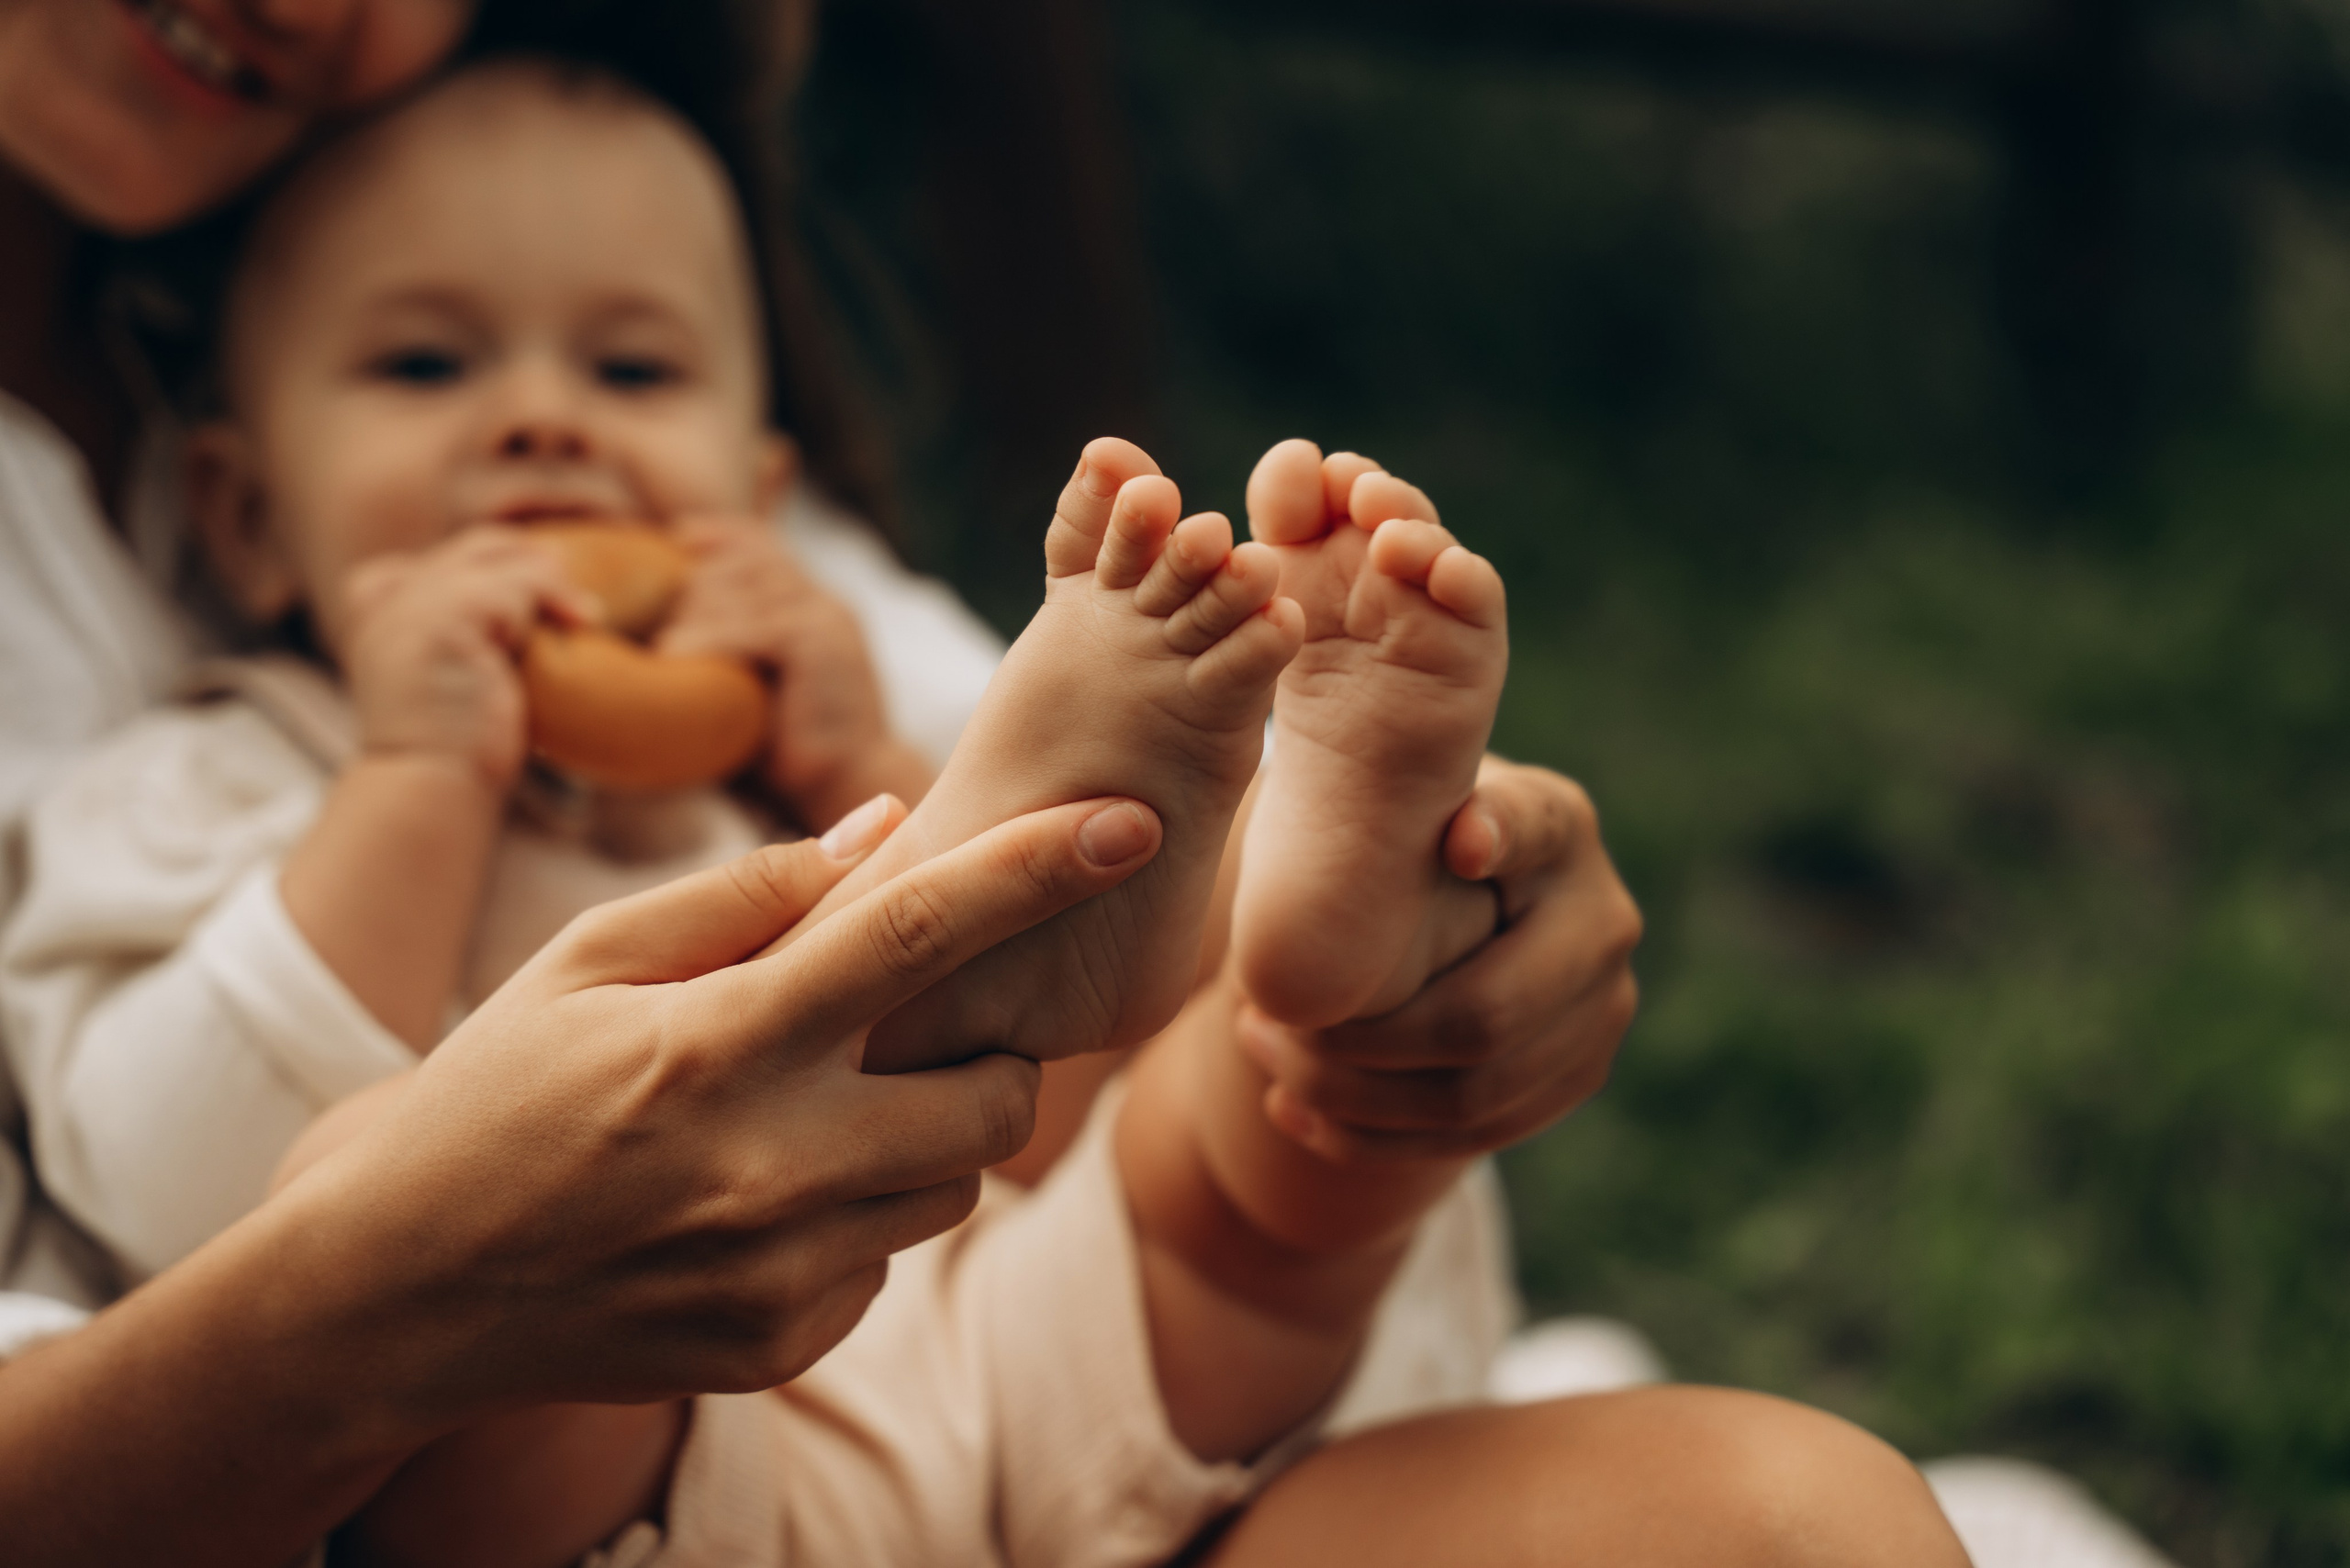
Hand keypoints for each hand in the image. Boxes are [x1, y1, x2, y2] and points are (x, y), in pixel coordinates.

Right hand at [278, 790, 1163, 1418]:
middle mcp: (770, 1166)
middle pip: (996, 1094)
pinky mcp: (781, 1346)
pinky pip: (885, 1266)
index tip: (1127, 823)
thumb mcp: (589, 961)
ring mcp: (781, 1272)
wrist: (394, 1293)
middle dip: (994, 1052)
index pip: (917, 936)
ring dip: (919, 1136)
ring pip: (951, 1186)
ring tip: (806, 1120)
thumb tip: (890, 826)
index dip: (1036, 870)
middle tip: (920, 1034)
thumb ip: (748, 895)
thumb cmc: (493, 1095)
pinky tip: (756, 1206)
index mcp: (719, 1044)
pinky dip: (854, 1223)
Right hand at [341, 527, 583, 790]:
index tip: (542, 603)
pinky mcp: (445, 617)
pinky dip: (556, 598)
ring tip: (583, 615)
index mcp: (379, 610)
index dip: (499, 568)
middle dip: (531, 564)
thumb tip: (528, 610)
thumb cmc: (454, 750)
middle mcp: (389, 598)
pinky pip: (517, 584)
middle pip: (475, 549)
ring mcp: (412, 603)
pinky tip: (583, 622)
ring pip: (499, 559)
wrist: (430, 788)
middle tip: (574, 601)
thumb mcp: (455, 679)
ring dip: (549, 584)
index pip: (444, 560)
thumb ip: (472, 639)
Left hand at [659, 517, 930, 827]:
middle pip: (741, 562)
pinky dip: (706, 638)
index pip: (761, 543)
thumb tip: (654, 643)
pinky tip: (669, 656)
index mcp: (813, 605)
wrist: (848, 790)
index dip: (715, 535)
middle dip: (689, 586)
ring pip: (742, 588)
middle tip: (642, 618)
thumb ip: (726, 653)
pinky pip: (752, 625)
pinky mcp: (820, 643)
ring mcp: (825, 618)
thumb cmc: (789, 752)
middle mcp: (822, 601)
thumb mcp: (753, 689)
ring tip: (652, 648)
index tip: (668, 543)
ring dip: (690, 613)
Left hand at [1237, 756, 1640, 1160]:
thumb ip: (1388, 793)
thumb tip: (1452, 838)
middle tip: (1253, 1017)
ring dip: (1345, 1093)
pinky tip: (1289, 1110)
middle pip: (1483, 1017)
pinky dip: (1367, 1136)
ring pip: (1469, 1097)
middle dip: (1355, 1041)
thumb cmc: (1396, 828)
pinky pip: (1470, 1136)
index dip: (1505, 838)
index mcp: (1560, 826)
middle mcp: (1603, 920)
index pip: (1533, 831)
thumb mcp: (1394, 793)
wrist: (1454, 884)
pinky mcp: (1573, 1077)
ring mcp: (1600, 1011)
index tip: (1459, 844)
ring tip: (1257, 1051)